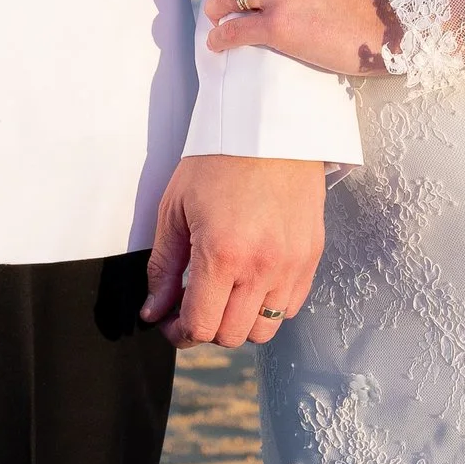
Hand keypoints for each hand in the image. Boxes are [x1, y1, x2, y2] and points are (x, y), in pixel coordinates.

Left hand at [142, 153, 323, 346]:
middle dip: (205, 328)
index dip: (177, 333)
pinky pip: (291, 306)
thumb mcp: (174, 209)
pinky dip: (268, 306)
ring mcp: (292, 265)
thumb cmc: (218, 161)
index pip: (199, 325)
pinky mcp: (311, 256)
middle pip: (231, 335)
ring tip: (224, 294)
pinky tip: (251, 282)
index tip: (168, 322)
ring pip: (264, 329)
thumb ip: (163, 267)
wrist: (269, 127)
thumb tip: (153, 310)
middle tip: (191, 306)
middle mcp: (262, 267)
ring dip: (239, 322)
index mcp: (222, 254)